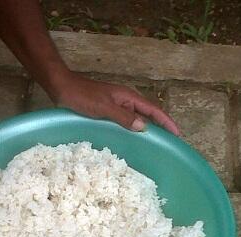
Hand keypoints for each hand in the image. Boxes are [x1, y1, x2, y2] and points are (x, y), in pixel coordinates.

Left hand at [51, 72, 179, 135]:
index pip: (154, 110)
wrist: (62, 87)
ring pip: (138, 118)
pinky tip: (134, 139)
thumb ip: (123, 117)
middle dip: (162, 126)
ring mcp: (118, 106)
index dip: (166, 122)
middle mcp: (126, 101)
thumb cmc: (82, 96)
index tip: (177, 134)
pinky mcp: (109, 111)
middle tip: (171, 142)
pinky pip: (127, 121)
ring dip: (149, 129)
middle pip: (149, 114)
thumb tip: (143, 127)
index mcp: (129, 97)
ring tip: (157, 143)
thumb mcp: (103, 108)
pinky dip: (135, 129)